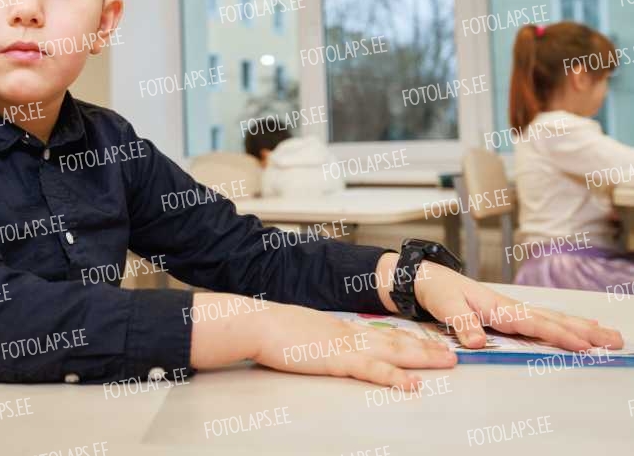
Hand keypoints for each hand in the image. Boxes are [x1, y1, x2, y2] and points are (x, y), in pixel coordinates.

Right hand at [188, 293, 455, 389]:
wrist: (256, 323)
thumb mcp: (299, 332)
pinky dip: (394, 378)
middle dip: (426, 347)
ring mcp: (344, 346)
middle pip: (396, 340)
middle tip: (453, 352)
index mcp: (339, 328)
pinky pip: (371, 370)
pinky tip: (411, 385)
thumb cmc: (270, 330)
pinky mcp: (336, 359)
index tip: (427, 342)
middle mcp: (348, 334)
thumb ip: (315, 339)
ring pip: (393, 351)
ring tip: (447, 362)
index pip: (381, 333)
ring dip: (423, 357)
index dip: (407, 339)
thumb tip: (320, 345)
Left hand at [377, 253, 623, 350]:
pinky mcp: (508, 313)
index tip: (585, 347)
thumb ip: (463, 325)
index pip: (536, 325)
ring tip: (608, 335)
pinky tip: (576, 329)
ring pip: (553, 319)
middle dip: (586, 332)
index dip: (561, 337)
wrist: (426, 279)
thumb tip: (477, 343)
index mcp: (499, 308)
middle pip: (555, 321)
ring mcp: (512, 310)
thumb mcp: (445, 307)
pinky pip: (542, 320)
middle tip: (616, 341)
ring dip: (581, 328)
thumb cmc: (437, 291)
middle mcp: (511, 308)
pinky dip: (563, 324)